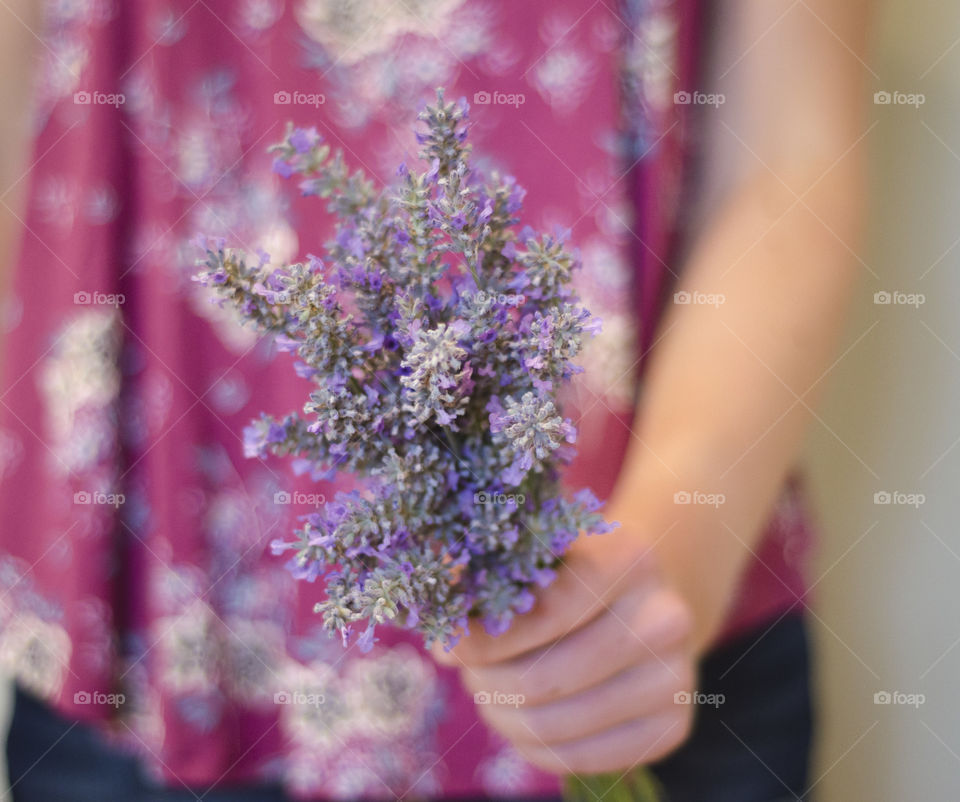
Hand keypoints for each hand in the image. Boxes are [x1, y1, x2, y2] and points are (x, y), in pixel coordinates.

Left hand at [433, 526, 696, 774]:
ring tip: (488, 688)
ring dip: (501, 713)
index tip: (449, 645)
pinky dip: (530, 745)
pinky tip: (519, 715)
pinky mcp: (674, 727)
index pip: (546, 614)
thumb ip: (486, 573)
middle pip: (545, 678)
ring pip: (554, 725)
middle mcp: (666, 617)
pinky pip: (576, 759)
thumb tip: (438, 619)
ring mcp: (676, 677)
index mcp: (631, 556)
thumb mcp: (537, 550)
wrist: (642, 597)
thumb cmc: (571, 569)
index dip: (485, 638)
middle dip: (486, 680)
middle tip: (466, 670)